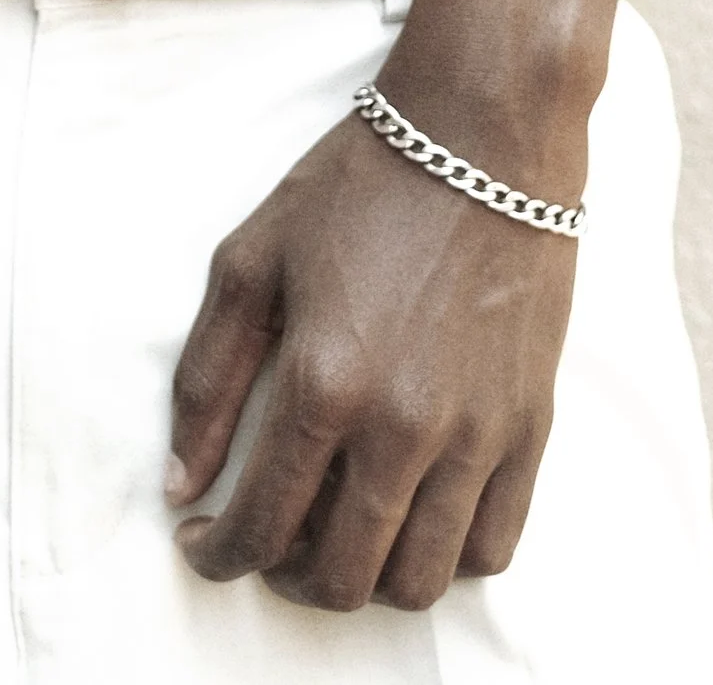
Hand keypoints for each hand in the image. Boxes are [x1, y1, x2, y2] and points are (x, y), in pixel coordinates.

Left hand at [165, 103, 579, 611]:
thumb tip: (181, 482)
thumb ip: (208, 377)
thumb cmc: (360, 183)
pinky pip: (494, 546)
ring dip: (366, 579)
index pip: (260, 525)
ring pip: (418, 580)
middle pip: (340, 577)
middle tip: (268, 539)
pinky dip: (446, 558)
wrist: (481, 132)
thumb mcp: (253, 257)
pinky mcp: (531, 426)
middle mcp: (403, 424)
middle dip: (286, 576)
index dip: (219, 553)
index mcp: (324, 380)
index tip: (203, 543)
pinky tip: (412, 516)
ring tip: (338, 533)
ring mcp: (476, 433)